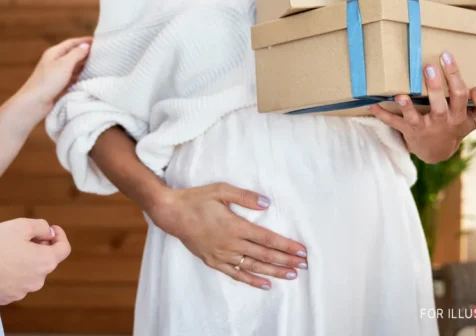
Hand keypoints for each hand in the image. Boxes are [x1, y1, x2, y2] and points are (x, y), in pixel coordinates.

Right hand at [0, 218, 70, 304]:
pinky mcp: (9, 297)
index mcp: (46, 261)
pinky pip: (17, 282)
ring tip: (7, 251)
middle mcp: (39, 279)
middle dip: (40, 247)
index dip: (60, 236)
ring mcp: (24, 291)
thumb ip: (41, 226)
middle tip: (24, 237)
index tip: (50, 229)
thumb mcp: (20, 225)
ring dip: (26, 260)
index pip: (64, 248)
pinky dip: (13, 272)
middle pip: (47, 260)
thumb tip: (49, 233)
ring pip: (31, 271)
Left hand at [11, 37, 92, 129]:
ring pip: (73, 66)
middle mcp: (54, 61)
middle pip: (72, 54)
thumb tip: (86, 46)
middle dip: (85, 52)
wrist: (34, 102)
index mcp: (54, 53)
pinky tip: (88, 78)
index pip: (71, 43)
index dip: (84, 41)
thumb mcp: (64, 65)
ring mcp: (56, 73)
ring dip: (84, 65)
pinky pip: (72, 77)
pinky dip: (80, 76)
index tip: (98, 41)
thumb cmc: (48, 81)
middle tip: (101, 53)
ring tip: (98, 65)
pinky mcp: (58, 85)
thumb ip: (76, 54)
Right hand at [149, 183, 308, 290]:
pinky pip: (236, 274)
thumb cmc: (197, 199)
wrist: (171, 213)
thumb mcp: (221, 190)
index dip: (286, 246)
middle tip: (304, 266)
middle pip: (264, 255)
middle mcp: (231, 243)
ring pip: (253, 266)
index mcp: (236, 226)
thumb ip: (245, 197)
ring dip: (274, 272)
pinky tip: (266, 284)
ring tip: (292, 275)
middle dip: (286, 261)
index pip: (267, 239)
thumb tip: (267, 203)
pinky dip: (252, 280)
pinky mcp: (213, 261)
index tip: (301, 251)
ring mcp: (222, 255)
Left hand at [368, 52, 475, 163]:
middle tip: (429, 67)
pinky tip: (371, 105)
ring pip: (415, 117)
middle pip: (440, 104)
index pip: (460, 95)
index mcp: (458, 115)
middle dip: (435, 86)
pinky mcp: (408, 130)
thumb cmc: (456, 126)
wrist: (438, 151)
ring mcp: (423, 127)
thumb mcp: (475, 120)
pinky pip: (393, 123)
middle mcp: (441, 121)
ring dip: (407, 106)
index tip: (452, 64)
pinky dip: (382, 114)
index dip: (458, 81)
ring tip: (400, 95)